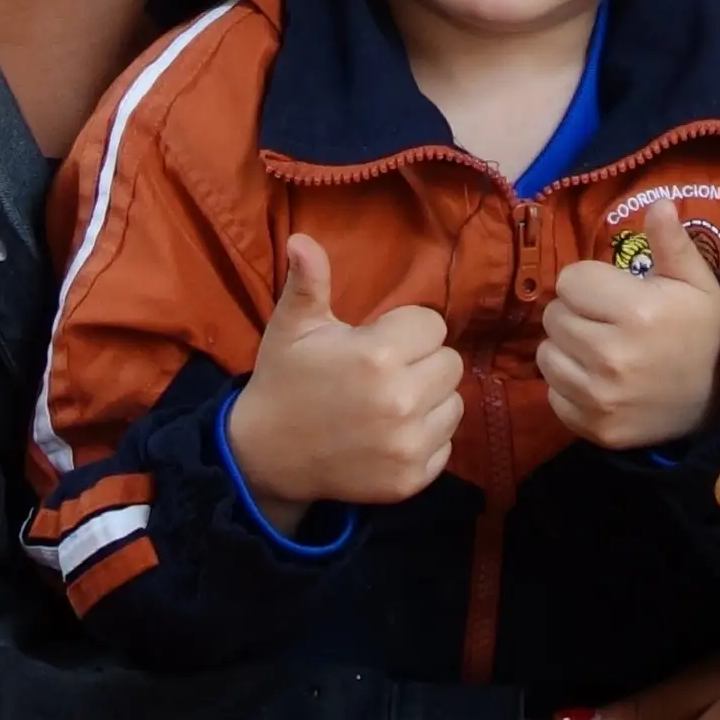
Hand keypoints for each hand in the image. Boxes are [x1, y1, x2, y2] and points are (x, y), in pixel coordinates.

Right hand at [223, 238, 457, 534]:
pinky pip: (446, 445)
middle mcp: (401, 401)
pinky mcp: (411, 479)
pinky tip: (390, 435)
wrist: (266, 456)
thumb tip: (303, 240)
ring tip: (390, 403)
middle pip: (451, 363)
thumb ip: (308, 282)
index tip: (376, 343)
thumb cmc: (285, 380)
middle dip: (422, 362)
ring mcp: (408, 445)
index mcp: (378, 355)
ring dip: (429, 400)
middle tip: (384, 373)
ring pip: (454, 404)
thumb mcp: (292, 327)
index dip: (406, 330)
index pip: (433, 326)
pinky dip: (425, 439)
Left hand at [536, 257, 719, 454]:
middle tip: (605, 322)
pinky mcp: (593, 427)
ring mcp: (600, 397)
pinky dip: (569, 386)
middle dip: (575, 314)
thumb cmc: (702, 333)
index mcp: (637, 313)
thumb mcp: (697, 283)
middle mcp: (612, 356)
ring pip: (546, 355)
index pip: (570, 281)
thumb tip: (658, 201)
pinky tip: (598, 381)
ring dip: (566, 349)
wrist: (718, 403)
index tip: (612, 294)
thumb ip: (671, 242)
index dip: (589, 283)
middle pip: (553, 317)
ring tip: (598, 349)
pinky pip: (552, 394)